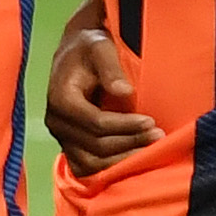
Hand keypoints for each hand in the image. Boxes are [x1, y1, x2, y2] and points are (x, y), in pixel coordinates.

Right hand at [44, 19, 155, 173]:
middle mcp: (56, 122)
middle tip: (159, 136)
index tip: (151, 121)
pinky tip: (133, 161)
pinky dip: (110, 168)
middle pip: (96, 146)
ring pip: (92, 163)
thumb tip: (124, 92)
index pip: (96, 123)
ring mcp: (61, 137)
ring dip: (124, 159)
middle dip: (130, 142)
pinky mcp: (69, 146)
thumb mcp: (100, 46)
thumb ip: (110, 67)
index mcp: (60, 99)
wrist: (76, 53)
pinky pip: (88, 168)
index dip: (125, 126)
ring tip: (151, 150)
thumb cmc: (90, 47)